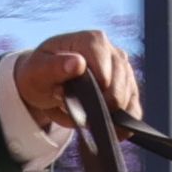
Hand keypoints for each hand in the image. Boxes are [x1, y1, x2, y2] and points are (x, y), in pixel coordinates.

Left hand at [7, 29, 137, 138]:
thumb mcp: (37, 71)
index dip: (96, 82)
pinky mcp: (128, 90)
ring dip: (110, 113)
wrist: (45, 85)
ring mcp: (123, 71)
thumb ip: (55, 67)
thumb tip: (77, 63)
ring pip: (128, 96)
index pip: (104, 61)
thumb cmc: (40, 74)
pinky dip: (124, 124)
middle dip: (102, 102)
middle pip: (120, 81)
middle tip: (82, 114)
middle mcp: (113, 52)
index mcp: (92, 40)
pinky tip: (112, 131)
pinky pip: (133, 109)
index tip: (79, 97)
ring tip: (88, 120)